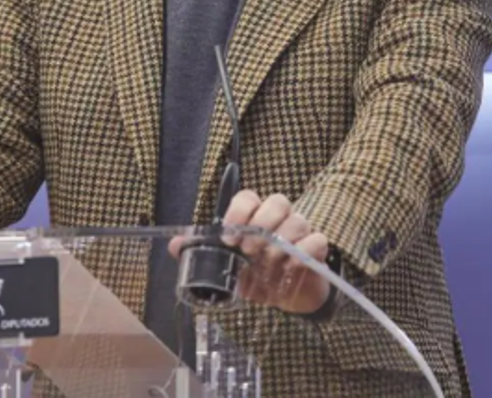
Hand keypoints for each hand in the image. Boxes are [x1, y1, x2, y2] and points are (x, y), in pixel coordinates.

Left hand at [171, 190, 331, 314]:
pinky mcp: (317, 248)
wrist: (286, 294)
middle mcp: (279, 216)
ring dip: (280, 247)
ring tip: (266, 270)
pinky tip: (288, 272)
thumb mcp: (228, 264)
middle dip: (261, 226)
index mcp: (254, 214)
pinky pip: (316, 241)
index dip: (239, 212)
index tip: (228, 236)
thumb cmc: (255, 273)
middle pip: (277, 202)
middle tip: (248, 252)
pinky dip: (302, 256)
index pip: (248, 196)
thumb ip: (204, 251)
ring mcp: (300, 230)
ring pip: (297, 221)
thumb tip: (175, 245)